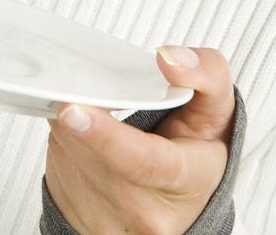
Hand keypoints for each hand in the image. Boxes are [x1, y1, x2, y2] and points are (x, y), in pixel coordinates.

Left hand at [46, 46, 234, 234]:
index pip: (142, 162)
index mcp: (185, 180)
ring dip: (69, 129)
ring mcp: (113, 226)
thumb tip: (169, 58)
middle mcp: (148, 213)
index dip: (104, 136)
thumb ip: (205, 72)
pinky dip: (64, 145)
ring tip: (94, 116)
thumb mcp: (218, 105)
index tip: (73, 110)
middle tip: (77, 92)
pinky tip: (86, 138)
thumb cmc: (197, 147)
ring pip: (69, 164)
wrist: (186, 196)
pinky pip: (57, 174)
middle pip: (95, 160)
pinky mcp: (84, 225)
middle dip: (78, 119)